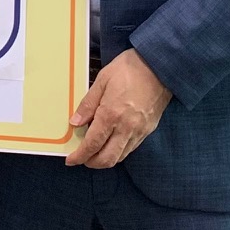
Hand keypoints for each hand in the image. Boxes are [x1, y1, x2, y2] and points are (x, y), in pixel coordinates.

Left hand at [66, 49, 172, 168]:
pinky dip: (118, 152)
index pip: (92, 144)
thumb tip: (75, 123)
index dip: (80, 156)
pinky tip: (111, 143)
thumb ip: (87, 104)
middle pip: (107, 159)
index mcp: (111, 114)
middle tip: (81, 158)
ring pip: (120, 157)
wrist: (159, 66)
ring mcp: (139, 131)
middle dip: (91, 163)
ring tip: (94, 152)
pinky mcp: (148, 130)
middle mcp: (126, 128)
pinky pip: (131, 148)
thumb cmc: (129, 69)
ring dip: (105, 159)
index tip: (71, 160)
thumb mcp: (101, 80)